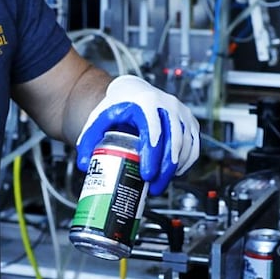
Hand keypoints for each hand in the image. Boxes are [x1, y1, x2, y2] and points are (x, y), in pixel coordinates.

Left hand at [76, 75, 200, 192]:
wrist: (133, 91)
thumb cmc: (118, 106)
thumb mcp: (100, 118)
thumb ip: (90, 139)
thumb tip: (85, 165)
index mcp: (147, 102)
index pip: (153, 131)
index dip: (152, 155)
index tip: (146, 175)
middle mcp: (168, 105)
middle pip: (173, 141)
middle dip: (164, 168)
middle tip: (153, 187)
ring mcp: (182, 113)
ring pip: (186, 145)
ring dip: (175, 168)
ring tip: (161, 183)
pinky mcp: (190, 121)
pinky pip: (194, 145)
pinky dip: (186, 161)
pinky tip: (175, 173)